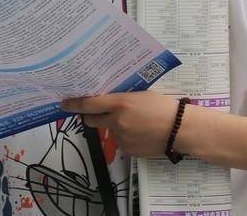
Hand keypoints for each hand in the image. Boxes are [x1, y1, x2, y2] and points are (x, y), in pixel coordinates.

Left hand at [62, 91, 180, 157]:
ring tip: (137, 123)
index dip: (73, 104)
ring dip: (115, 127)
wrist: (182, 130)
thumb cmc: (164, 107)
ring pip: (109, 131)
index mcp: (119, 103)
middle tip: (100, 112)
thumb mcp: (140, 95)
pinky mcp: (127, 150)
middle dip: (92, 116)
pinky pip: (121, 142)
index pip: (88, 104)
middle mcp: (116, 121)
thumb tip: (106, 100)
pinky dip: (127, 138)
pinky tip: (142, 134)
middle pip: (91, 120)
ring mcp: (121, 138)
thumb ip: (121, 99)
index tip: (64, 104)